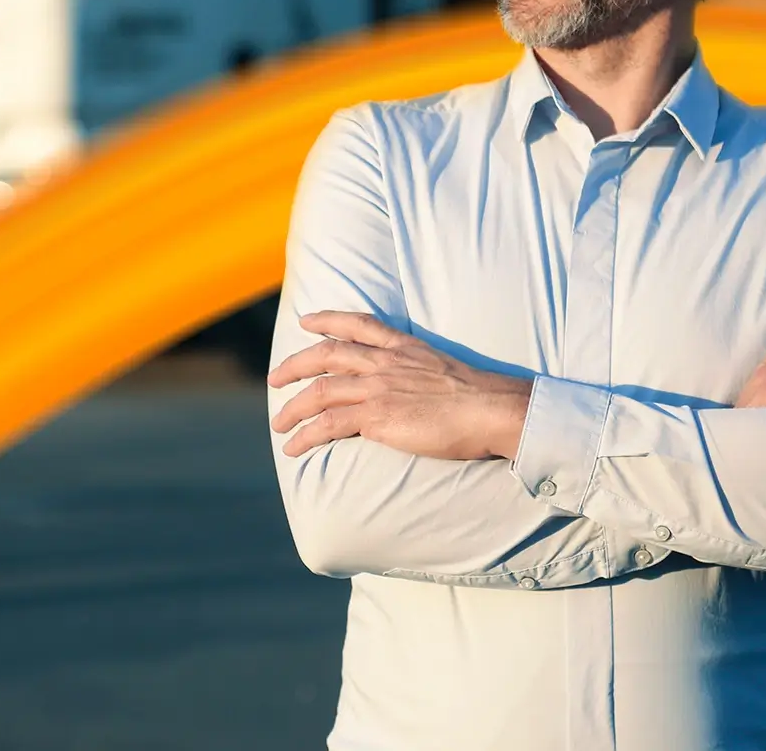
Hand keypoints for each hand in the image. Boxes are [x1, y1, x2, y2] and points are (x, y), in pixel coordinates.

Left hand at [268, 311, 530, 459]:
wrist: (491, 409)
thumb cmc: (479, 398)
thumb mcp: (444, 370)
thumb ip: (420, 374)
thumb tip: (413, 390)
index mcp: (404, 347)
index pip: (358, 324)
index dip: (328, 319)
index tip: (307, 320)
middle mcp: (385, 362)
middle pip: (326, 354)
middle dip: (295, 365)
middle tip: (274, 379)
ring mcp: (377, 388)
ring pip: (319, 391)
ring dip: (292, 408)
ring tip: (278, 424)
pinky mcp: (376, 416)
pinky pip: (327, 424)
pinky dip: (305, 435)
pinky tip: (294, 447)